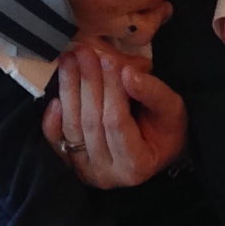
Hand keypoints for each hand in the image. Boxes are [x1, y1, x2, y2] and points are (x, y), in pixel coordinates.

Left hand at [44, 42, 187, 186]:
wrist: (155, 151)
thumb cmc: (166, 130)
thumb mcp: (172, 110)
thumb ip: (153, 93)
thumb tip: (127, 72)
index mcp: (136, 164)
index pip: (116, 122)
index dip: (111, 89)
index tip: (109, 58)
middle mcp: (107, 174)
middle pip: (91, 123)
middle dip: (88, 83)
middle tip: (85, 52)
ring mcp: (86, 170)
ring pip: (72, 127)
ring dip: (69, 90)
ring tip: (69, 59)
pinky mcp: (71, 162)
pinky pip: (55, 140)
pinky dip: (52, 118)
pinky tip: (55, 95)